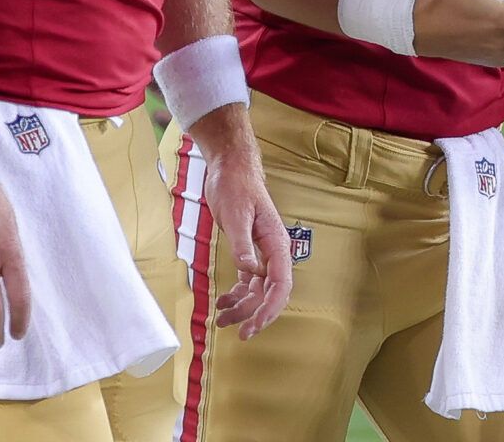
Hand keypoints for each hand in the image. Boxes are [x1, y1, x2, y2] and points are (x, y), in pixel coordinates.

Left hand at [195, 129, 291, 339]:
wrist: (230, 170)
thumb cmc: (236, 187)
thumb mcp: (236, 214)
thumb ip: (243, 243)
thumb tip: (250, 270)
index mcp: (277, 243)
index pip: (281, 284)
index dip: (270, 308)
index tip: (255, 325)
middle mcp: (273, 252)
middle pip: (270, 293)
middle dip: (255, 314)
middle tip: (239, 332)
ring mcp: (262, 254)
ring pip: (258, 291)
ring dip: (243, 308)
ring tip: (222, 319)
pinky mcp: (249, 252)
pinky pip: (248, 282)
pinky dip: (237, 295)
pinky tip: (223, 303)